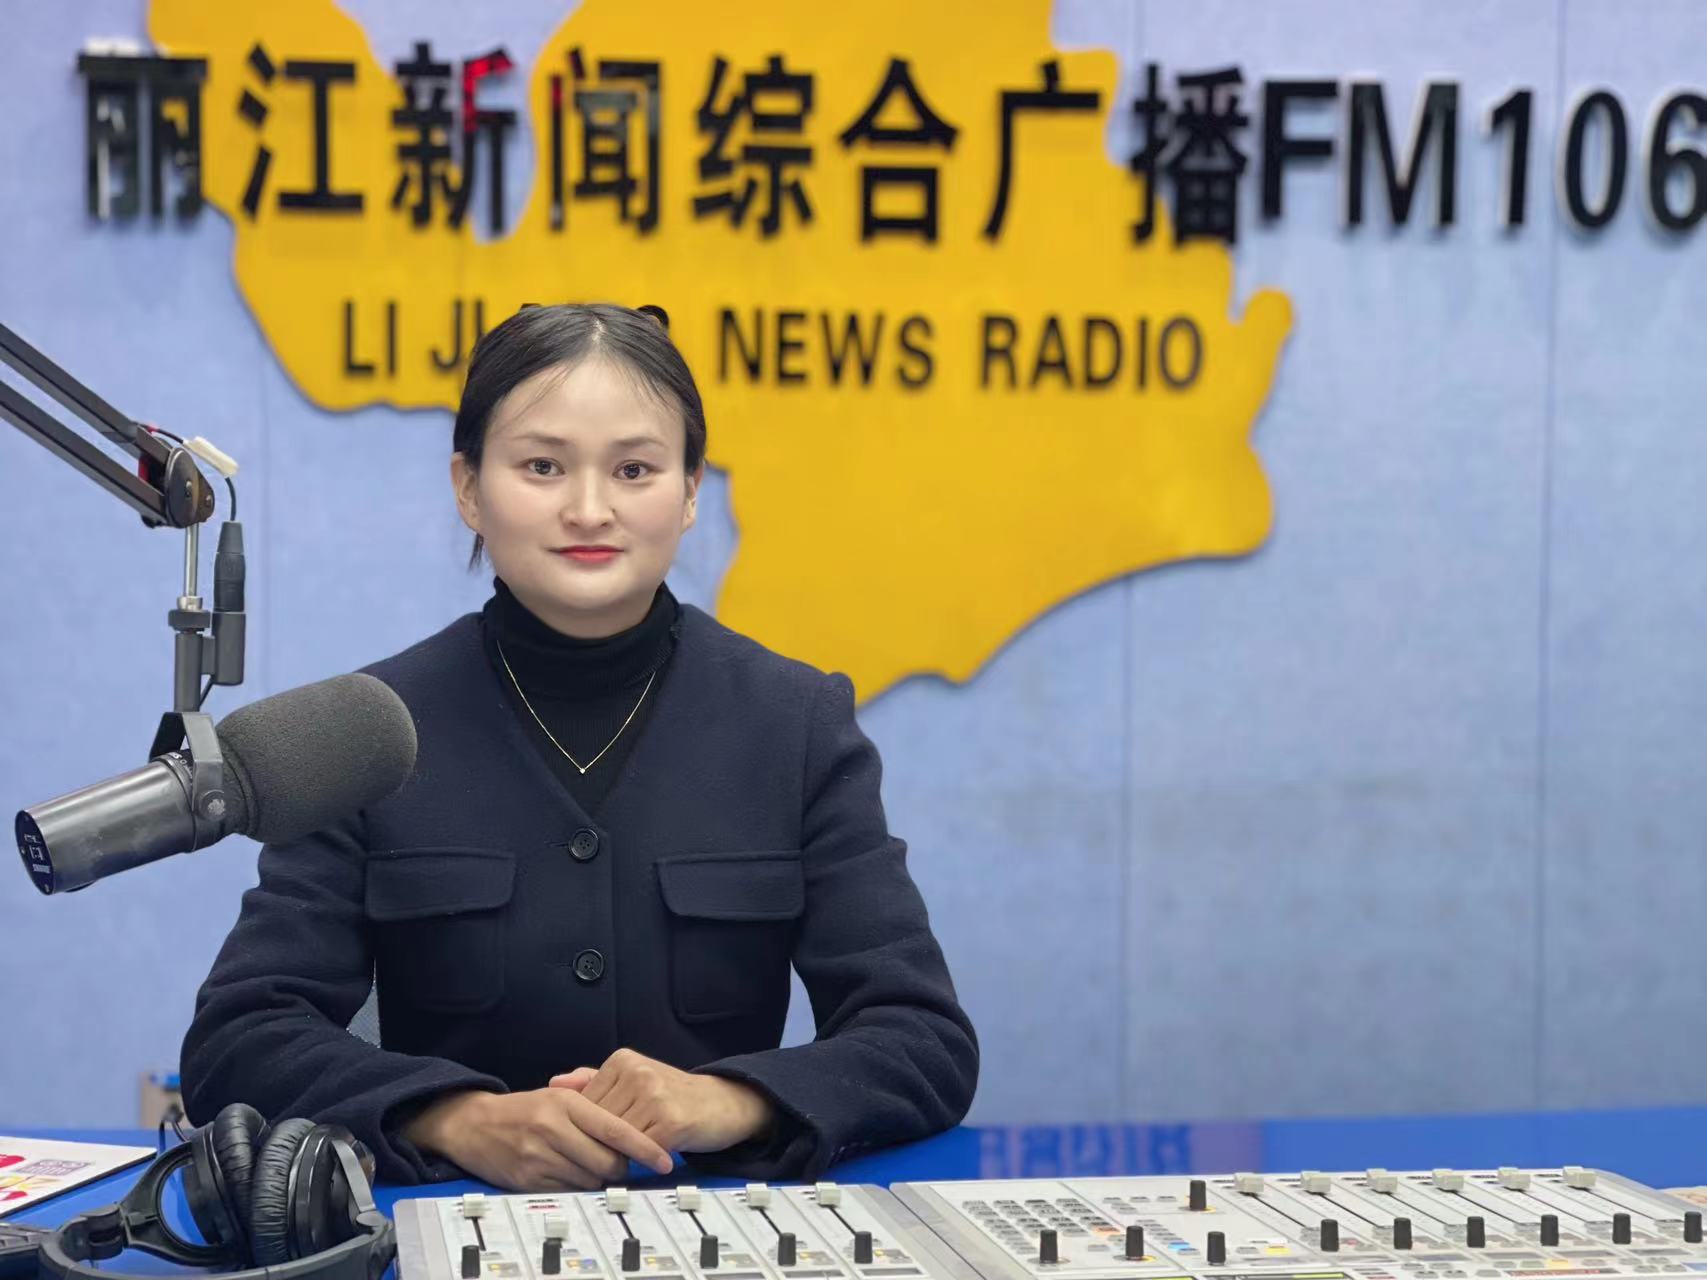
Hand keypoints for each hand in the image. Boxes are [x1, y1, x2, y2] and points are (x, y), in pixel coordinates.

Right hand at [401, 1087, 673, 1190]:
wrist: (473, 1124)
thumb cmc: (524, 1109)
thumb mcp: (558, 1096)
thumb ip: (594, 1108)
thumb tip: (630, 1131)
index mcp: (566, 1104)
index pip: (616, 1129)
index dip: (644, 1147)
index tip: (664, 1160)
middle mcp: (554, 1129)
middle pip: (607, 1161)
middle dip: (619, 1167)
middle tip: (618, 1163)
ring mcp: (540, 1156)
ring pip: (590, 1179)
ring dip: (597, 1178)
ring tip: (588, 1165)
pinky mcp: (528, 1180)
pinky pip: (568, 1192)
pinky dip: (576, 1188)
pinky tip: (570, 1175)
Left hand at [550, 1048, 775, 1153]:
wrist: (723, 1104)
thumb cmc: (673, 1096)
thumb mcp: (633, 1079)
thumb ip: (593, 1080)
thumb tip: (554, 1083)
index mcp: (623, 1060)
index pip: (585, 1102)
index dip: (585, 1128)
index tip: (589, 1141)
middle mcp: (637, 1072)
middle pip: (597, 1121)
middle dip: (597, 1143)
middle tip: (599, 1159)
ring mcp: (654, 1095)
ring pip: (615, 1138)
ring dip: (616, 1155)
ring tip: (620, 1163)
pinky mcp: (670, 1121)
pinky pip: (639, 1150)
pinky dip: (637, 1161)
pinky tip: (642, 1162)